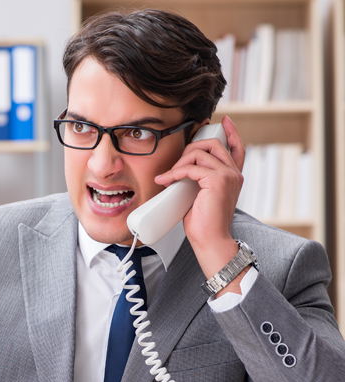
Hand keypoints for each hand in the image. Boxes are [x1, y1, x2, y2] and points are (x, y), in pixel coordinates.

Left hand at [154, 116, 246, 293]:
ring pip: (199, 152)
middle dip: (191, 146)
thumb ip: (197, 180)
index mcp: (233, 176)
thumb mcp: (200, 195)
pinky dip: (175, 172)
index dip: (230, 132)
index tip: (222, 121)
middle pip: (213, 143)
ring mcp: (227, 175)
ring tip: (168, 177)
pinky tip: (166, 180)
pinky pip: (190, 167)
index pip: (236, 147)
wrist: (211, 240)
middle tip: (176, 164)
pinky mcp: (217, 181)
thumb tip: (179, 172)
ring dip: (179, 162)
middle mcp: (234, 173)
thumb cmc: (204, 223)